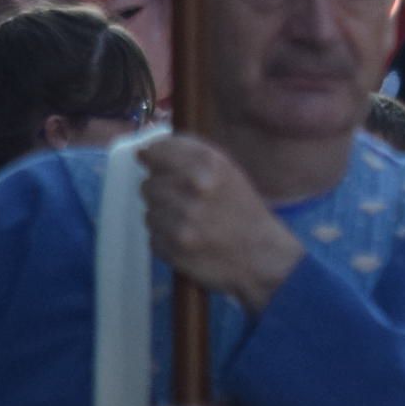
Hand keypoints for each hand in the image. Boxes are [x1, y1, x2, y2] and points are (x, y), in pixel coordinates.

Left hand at [140, 137, 303, 312]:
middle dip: (162, 191)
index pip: (156, 151)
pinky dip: (167, 239)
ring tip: (191, 223)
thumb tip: (143, 152)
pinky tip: (189, 239)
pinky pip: (153, 237)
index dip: (151, 156)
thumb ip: (187, 154)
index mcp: (209, 164)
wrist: (261, 255)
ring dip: (164, 217)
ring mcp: (181, 222)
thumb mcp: (226, 170)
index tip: (150, 159)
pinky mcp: (172, 249)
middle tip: (185, 201)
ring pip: (149, 212)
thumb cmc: (242, 208)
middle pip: (148, 184)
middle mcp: (193, 190)